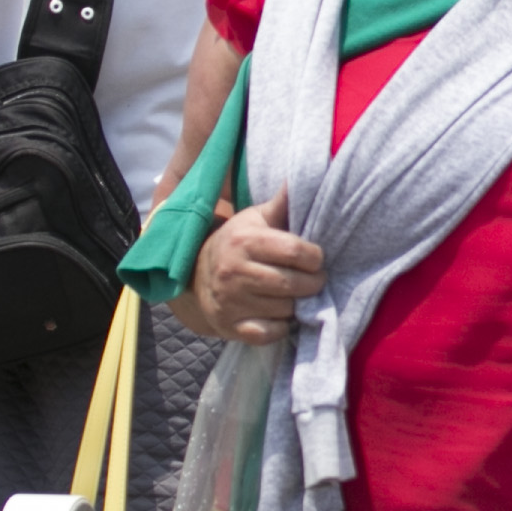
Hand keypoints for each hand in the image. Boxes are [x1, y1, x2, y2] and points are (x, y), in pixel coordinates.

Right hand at [194, 186, 321, 346]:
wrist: (196, 276)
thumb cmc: (238, 243)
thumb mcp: (256, 219)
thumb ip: (282, 204)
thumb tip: (300, 177)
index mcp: (244, 241)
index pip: (297, 252)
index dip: (315, 257)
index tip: (315, 258)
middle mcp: (234, 271)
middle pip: (295, 284)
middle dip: (313, 283)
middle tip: (312, 279)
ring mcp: (230, 302)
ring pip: (286, 309)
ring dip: (297, 304)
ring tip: (293, 293)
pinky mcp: (229, 327)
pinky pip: (270, 333)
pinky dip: (281, 327)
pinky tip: (278, 314)